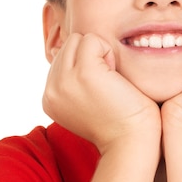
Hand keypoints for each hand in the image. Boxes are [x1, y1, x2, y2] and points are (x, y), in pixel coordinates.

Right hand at [42, 33, 160, 152]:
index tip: (100, 91)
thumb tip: (77, 47)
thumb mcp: (87, 102)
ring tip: (110, 81)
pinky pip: (93, 40)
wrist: (131, 143)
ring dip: (100, 53)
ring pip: (79, 39)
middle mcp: (50, 90)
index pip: (62, 58)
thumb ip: (74, 81)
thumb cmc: (120, 122)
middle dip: (91, 56)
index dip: (86, 66)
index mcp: (49, 98)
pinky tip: (116, 77)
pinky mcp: (83, 72)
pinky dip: (109, 52)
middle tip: (108, 84)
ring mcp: (64, 80)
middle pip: (69, 45)